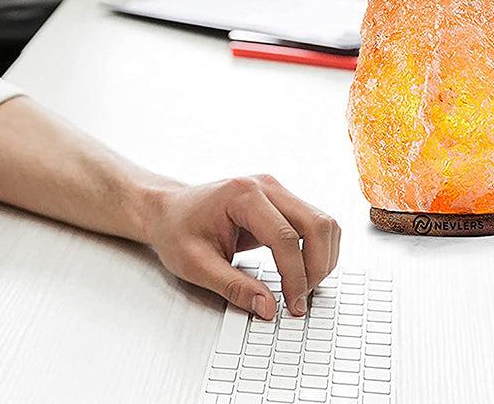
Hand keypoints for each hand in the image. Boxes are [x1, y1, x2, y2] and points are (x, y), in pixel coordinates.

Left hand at [145, 175, 340, 318]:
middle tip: (300, 299)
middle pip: (317, 224)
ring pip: (324, 223)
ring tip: (302, 287)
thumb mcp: (196, 265)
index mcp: (242, 195)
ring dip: (322, 258)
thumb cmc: (177, 230)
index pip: (285, 237)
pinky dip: (317, 250)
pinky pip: (315, 224)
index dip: (295, 277)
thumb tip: (269, 308)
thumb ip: (234, 287)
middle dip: (317, 267)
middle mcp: (265, 186)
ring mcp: (276, 190)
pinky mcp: (281, 201)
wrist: (169, 210)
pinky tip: (302, 271)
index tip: (292, 305)